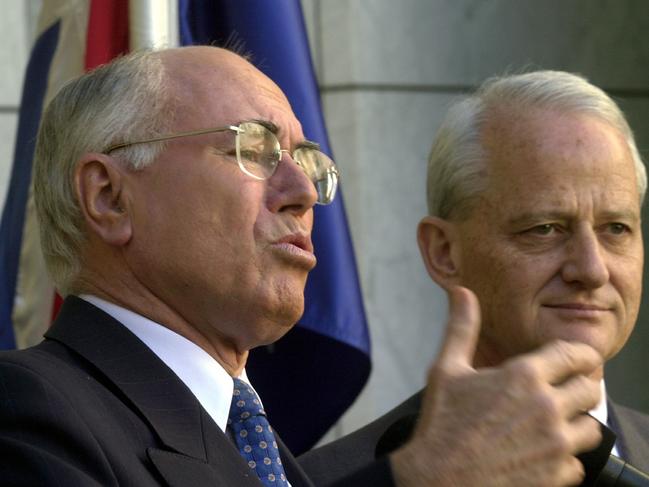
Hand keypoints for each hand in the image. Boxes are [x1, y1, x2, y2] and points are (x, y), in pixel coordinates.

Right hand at [390, 286, 601, 486]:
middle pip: (589, 389)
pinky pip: (578, 464)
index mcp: (523, 376)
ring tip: (551, 424)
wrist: (439, 480)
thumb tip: (462, 293)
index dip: (578, 355)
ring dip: (575, 423)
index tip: (574, 360)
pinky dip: (565, 459)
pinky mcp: (556, 475)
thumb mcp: (446, 369)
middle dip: (577, 387)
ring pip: (590, 428)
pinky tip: (540, 454)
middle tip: (559, 392)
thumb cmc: (441, 425)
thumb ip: (461, 328)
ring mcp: (555, 444)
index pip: (574, 355)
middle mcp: (546, 408)